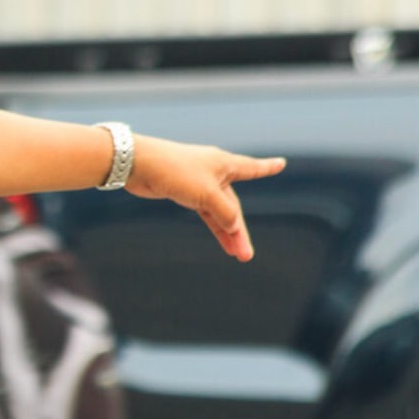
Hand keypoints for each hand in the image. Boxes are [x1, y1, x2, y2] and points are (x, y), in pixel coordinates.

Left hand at [124, 135, 285, 261]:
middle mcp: (214, 172)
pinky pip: (204, 211)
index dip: (267, 167)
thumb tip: (234, 226)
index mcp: (224, 164)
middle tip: (246, 255)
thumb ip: (225, 212)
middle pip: (233, 204)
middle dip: (240, 229)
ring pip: (218, 211)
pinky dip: (212, 224)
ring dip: (227, 232)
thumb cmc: (175, 171)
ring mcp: (197, 182)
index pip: (252, 167)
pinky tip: (221, 237)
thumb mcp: (207, 194)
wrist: (138, 164)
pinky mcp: (182, 190)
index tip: (281, 163)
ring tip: (236, 255)